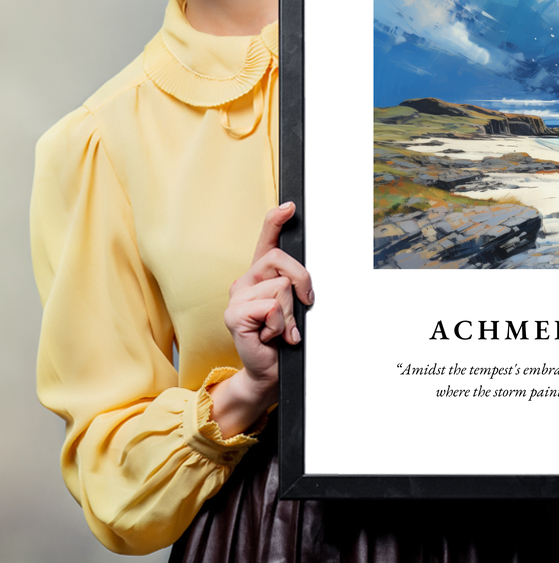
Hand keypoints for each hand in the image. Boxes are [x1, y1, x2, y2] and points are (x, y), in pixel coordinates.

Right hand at [209, 202, 313, 436]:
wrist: (269, 371)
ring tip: (281, 329)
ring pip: (281, 287)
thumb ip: (295, 287)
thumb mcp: (294, 306)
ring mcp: (237, 297)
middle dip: (302, 282)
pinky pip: (271, 307)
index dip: (276, 220)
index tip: (290, 206)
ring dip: (290, 313)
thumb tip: (304, 279)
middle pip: (281, 260)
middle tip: (303, 306)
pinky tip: (271, 336)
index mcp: (260, 275)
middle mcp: (245, 281)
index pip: (266, 240)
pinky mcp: (234, 315)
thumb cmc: (282, 338)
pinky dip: (280, 325)